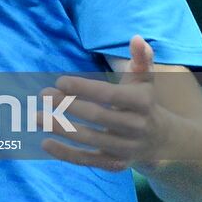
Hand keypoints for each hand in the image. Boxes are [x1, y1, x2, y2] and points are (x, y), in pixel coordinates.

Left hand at [40, 35, 166, 171]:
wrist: (163, 141)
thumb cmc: (145, 101)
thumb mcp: (146, 79)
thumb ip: (141, 57)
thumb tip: (136, 37)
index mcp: (141, 103)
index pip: (109, 94)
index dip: (83, 88)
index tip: (60, 81)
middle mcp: (134, 127)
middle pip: (97, 116)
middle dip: (67, 105)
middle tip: (43, 94)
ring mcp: (124, 148)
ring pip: (89, 140)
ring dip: (61, 128)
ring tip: (37, 116)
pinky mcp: (115, 164)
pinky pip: (88, 161)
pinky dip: (66, 154)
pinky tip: (45, 143)